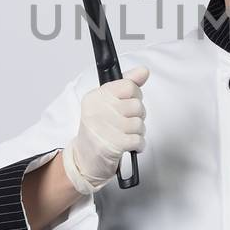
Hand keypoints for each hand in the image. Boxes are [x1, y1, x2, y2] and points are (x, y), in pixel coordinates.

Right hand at [62, 66, 149, 194]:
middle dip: (137, 115)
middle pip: (137, 105)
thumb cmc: (99, 128)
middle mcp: (97, 110)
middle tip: (126, 122)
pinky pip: (139, 140)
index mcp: (96, 96)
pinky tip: (129, 144)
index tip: (128, 102)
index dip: (135, 95)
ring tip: (126, 134)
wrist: (85, 159)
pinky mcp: (112, 145)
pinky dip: (138, 144)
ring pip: (139, 123)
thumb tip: (144, 71)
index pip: (128, 85)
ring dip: (138, 131)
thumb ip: (127, 84)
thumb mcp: (108, 102)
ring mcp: (104, 128)